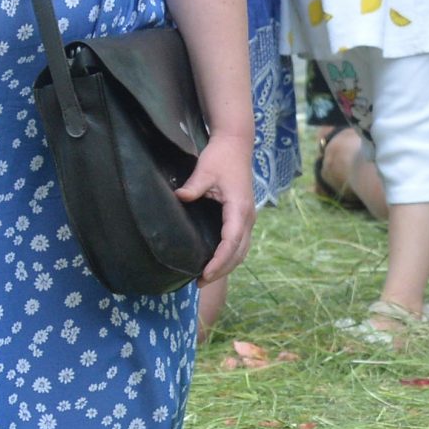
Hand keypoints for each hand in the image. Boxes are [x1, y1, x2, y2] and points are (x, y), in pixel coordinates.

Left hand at [179, 132, 256, 283]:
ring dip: (227, 266)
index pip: (231, 241)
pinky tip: (216, 262)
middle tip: (199, 283)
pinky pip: (241, 243)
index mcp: (239, 208)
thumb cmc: (220, 157)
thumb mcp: (205, 169)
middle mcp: (248, 216)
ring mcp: (249, 217)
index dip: (219, 260)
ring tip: (206, 278)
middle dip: (222, 269)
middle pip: (239, 252)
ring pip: (242, 250)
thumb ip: (194, 186)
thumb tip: (180, 197)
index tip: (205, 273)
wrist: (236, 145)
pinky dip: (231, 256)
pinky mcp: (244, 216)